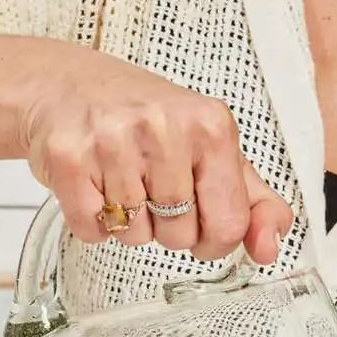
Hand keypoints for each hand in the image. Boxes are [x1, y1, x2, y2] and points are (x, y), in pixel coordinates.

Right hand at [22, 51, 293, 264]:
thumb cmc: (146, 123)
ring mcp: (113, 141)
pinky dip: (93, 221)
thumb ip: (252, 202)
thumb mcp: (212, 151)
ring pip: (134, 236)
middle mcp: (164, 127)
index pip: (228, 225)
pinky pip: (93, 230)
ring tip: (120, 179)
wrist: (69, 87)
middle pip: (179, 236)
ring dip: (128, 222)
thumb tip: (268, 248)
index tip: (197, 215)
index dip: (212, 237)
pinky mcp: (69, 158)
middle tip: (149, 185)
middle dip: (165, 226)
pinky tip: (94, 184)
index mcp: (211, 126)